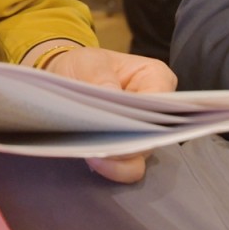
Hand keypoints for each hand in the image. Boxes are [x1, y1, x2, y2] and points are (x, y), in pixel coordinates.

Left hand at [44, 46, 176, 183]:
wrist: (64, 80)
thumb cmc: (83, 66)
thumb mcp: (88, 62)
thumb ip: (100, 77)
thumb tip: (113, 97)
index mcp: (156, 78)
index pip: (163, 103)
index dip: (147, 118)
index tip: (123, 126)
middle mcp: (156, 110)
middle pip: (154, 135)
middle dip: (131, 144)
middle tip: (106, 147)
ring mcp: (143, 133)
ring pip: (142, 156)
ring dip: (120, 161)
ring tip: (96, 157)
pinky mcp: (127, 151)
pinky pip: (126, 166)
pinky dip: (111, 167)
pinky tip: (93, 161)